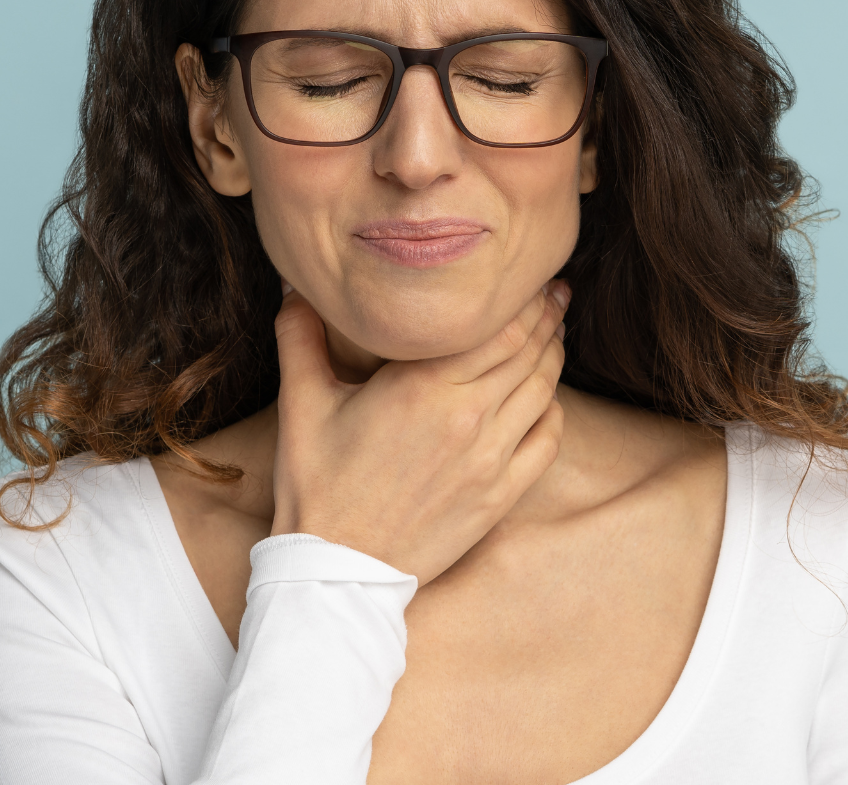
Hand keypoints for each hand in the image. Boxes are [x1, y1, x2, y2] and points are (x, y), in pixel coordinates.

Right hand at [268, 281, 570, 584]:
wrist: (336, 568)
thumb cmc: (317, 485)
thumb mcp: (302, 404)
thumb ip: (300, 337)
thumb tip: (292, 287)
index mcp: (423, 385)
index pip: (500, 326)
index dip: (524, 298)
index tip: (532, 279)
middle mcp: (467, 416)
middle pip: (530, 350)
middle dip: (547, 317)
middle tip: (555, 293)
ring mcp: (490, 459)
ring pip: (543, 390)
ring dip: (553, 356)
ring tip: (554, 335)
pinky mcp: (499, 496)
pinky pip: (547, 442)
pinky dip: (553, 411)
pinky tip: (545, 398)